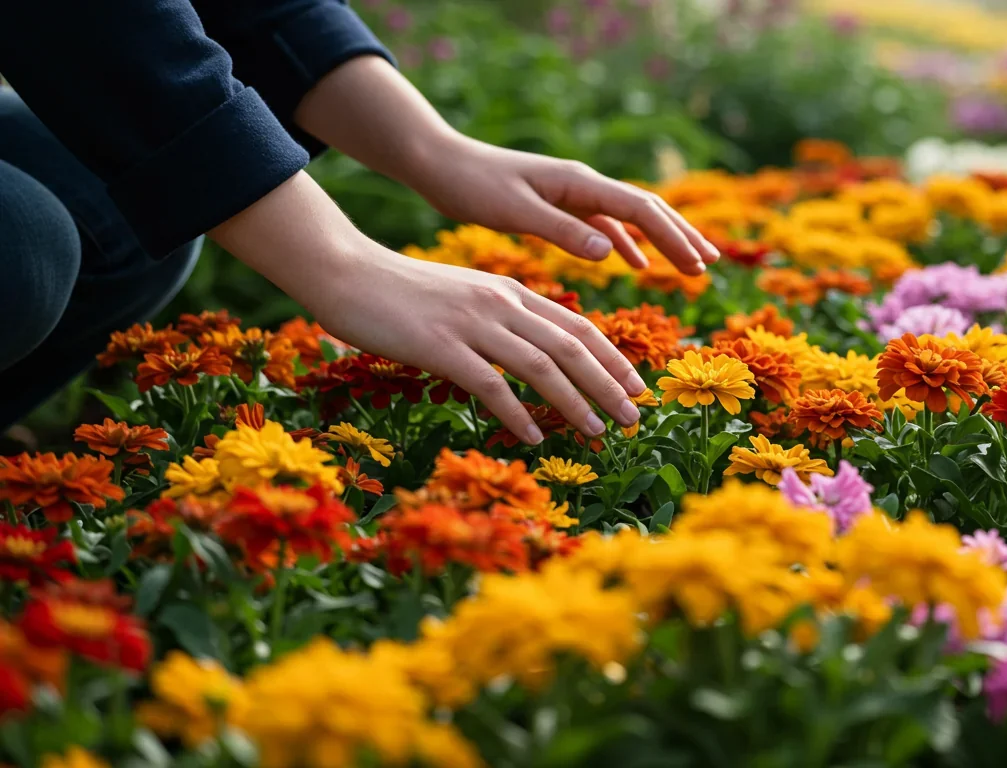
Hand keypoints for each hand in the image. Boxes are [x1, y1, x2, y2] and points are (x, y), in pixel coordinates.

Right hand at [315, 245, 645, 444]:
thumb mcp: (464, 299)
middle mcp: (501, 304)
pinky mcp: (441, 346)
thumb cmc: (401, 294)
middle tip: (635, 416)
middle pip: (572, 346)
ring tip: (598, 432)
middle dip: (609, 384)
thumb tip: (530, 355)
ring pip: (542, 365)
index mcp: (510, 292)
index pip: (577, 326)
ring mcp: (472, 324)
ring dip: (576, 402)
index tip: (637, 386)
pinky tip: (535, 437)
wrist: (346, 272)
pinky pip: (491, 384)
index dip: (612, 358)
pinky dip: (518, 413)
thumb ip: (499, 321)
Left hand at [410, 135, 720, 274]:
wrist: (439, 165)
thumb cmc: (472, 186)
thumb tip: (611, 253)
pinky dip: (625, 243)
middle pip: (647, 209)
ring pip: (630, 218)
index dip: (674, 237)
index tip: (698, 263)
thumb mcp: (516, 212)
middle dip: (681, 236)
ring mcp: (573, 195)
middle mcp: (584, 184)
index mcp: (579, 183)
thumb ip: (563, 232)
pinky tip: (634, 264)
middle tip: (711, 264)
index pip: (641, 209)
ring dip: (661, 240)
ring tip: (688, 266)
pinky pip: (604, 225)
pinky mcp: (558, 206)